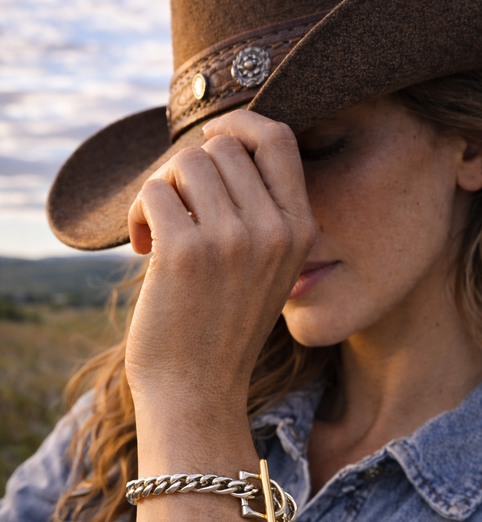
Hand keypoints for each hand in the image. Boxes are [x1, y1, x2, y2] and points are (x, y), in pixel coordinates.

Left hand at [126, 110, 314, 423]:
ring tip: (157, 231)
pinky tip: (142, 248)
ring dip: (160, 189)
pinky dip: (137, 214)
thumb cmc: (221, 331)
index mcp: (300, 231)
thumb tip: (215, 145)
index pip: (277, 138)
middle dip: (186, 170)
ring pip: (184, 162)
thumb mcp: (265, 271)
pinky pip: (152, 191)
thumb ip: (258, 212)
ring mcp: (232, 241)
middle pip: (219, 146)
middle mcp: (273, 231)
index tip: (209, 138)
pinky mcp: (186, 254)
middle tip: (174, 211)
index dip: (239, 123)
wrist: (197, 394)